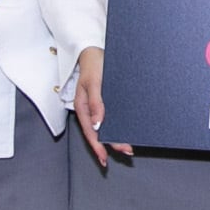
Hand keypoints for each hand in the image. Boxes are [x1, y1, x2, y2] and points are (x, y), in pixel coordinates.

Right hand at [74, 50, 129, 168]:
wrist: (96, 50)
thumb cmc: (92, 65)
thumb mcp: (93, 83)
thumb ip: (95, 103)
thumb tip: (97, 124)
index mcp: (82, 107)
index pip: (89, 132)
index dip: (97, 146)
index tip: (104, 158)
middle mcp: (90, 109)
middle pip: (99, 132)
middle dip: (111, 144)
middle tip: (127, 151)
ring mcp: (98, 105)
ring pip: (105, 126)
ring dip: (115, 136)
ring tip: (127, 146)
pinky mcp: (106, 100)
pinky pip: (110, 116)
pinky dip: (117, 125)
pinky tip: (125, 129)